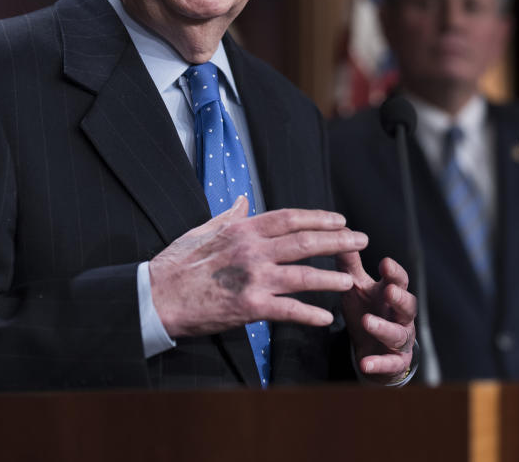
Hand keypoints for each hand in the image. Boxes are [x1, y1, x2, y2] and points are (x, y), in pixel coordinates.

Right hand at [148, 196, 366, 338]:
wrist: (157, 296)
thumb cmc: (176, 264)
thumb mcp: (203, 230)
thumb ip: (230, 216)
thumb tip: (246, 201)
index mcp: (242, 229)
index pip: (289, 218)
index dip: (318, 218)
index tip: (339, 219)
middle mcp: (251, 250)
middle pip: (305, 241)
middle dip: (337, 240)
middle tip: (360, 240)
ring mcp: (252, 279)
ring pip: (303, 275)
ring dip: (331, 277)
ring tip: (351, 280)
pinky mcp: (249, 307)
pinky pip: (288, 310)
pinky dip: (309, 314)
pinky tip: (325, 318)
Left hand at [337, 253, 417, 381]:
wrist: (372, 350)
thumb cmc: (367, 310)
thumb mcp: (356, 287)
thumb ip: (350, 264)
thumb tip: (341, 231)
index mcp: (391, 294)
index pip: (399, 280)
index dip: (394, 272)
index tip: (384, 262)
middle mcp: (400, 316)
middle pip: (408, 305)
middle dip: (400, 297)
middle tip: (389, 290)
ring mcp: (399, 339)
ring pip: (399, 334)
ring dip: (385, 328)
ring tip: (369, 322)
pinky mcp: (394, 362)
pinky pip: (390, 364)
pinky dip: (379, 364)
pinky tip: (366, 363)